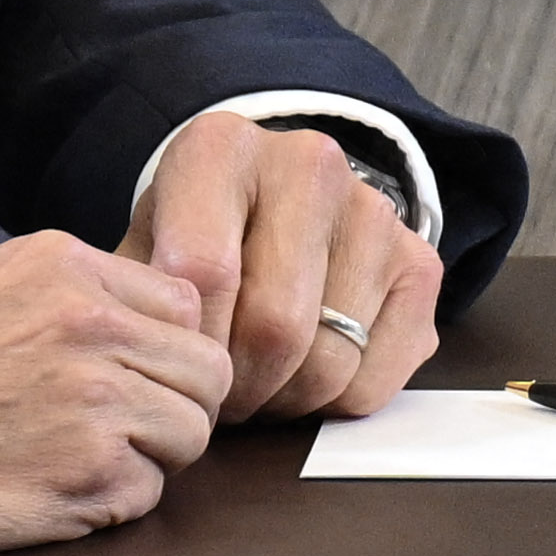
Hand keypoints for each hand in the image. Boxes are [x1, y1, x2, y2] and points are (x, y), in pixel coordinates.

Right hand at [0, 231, 244, 555]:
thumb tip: (153, 325)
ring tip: (70, 468)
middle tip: (112, 438)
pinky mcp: (87, 472)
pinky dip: (108, 510)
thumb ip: (66, 299)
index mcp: (59, 266)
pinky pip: (150, 494)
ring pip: (191, 433)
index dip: (164, 355)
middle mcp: (85, 321)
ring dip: (146, 462)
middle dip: (170, 411)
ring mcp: (91, 396)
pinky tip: (44, 500)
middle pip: (203, 370)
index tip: (131, 383)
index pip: (186, 303)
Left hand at [125, 113, 444, 424]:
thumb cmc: (192, 237)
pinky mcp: (419, 262)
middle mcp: (309, 164)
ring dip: (283, 402)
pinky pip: (376, 379)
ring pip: (328, 361)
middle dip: (236, 388)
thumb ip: (136, 299)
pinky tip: (303, 378)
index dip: (187, 347)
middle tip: (216, 397)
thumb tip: (152, 363)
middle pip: (275, 324)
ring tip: (255, 388)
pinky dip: (333, 407)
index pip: (205, 274)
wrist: (272, 201)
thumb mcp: (141, 250)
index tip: (175, 370)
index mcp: (221, 149)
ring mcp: (374, 211)